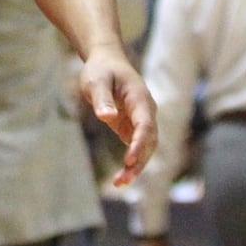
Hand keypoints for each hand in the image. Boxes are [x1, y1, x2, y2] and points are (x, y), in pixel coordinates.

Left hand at [79, 44, 156, 185]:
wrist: (107, 62)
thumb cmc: (101, 70)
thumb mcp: (96, 81)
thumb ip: (102, 98)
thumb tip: (106, 117)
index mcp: (140, 100)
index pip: (145, 126)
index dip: (139, 143)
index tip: (129, 159)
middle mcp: (146, 113)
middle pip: (149, 142)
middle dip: (138, 162)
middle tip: (122, 180)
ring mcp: (142, 121)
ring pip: (145, 148)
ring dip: (136, 166)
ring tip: (119, 183)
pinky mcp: (133, 127)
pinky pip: (136, 147)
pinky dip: (131, 162)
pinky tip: (121, 177)